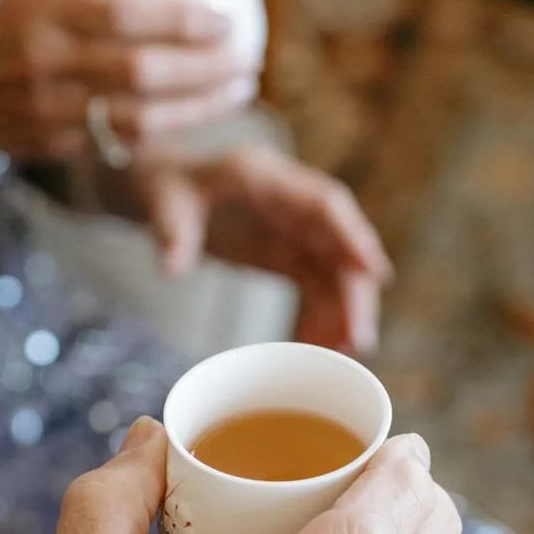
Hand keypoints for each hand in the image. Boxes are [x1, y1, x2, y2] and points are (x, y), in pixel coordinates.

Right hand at [0, 0, 252, 163]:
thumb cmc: (6, 25)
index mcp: (42, 6)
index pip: (126, 13)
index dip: (184, 20)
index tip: (227, 21)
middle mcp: (43, 60)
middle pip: (141, 71)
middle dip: (204, 68)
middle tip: (247, 59)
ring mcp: (48, 109)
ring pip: (138, 117)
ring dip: (199, 107)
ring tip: (239, 90)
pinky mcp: (56, 145)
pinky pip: (123, 142)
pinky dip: (169, 128)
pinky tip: (201, 113)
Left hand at [136, 145, 392, 352]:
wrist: (159, 186)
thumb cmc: (164, 186)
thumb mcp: (163, 204)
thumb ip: (172, 232)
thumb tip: (174, 269)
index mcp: (268, 179)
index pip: (325, 204)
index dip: (353, 237)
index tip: (374, 274)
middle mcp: (291, 203)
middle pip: (339, 246)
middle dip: (353, 292)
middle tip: (358, 340)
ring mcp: (292, 229)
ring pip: (333, 272)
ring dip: (342, 311)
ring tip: (343, 354)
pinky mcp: (287, 253)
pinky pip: (314, 287)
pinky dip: (319, 316)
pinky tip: (316, 346)